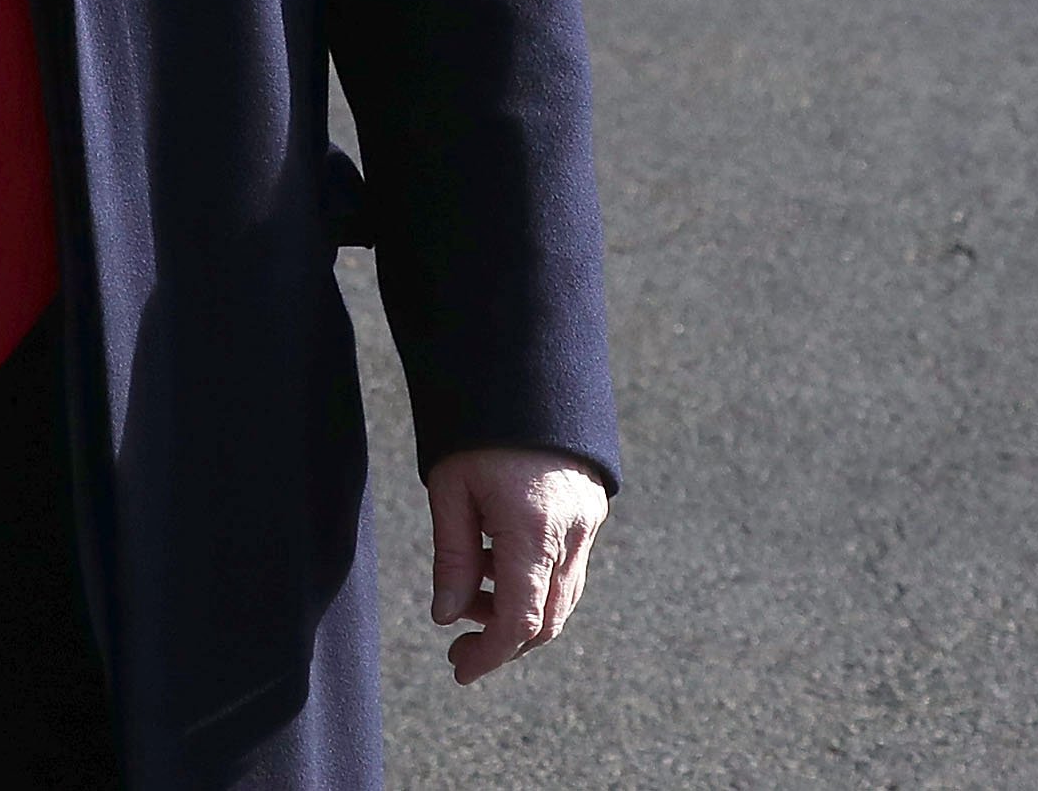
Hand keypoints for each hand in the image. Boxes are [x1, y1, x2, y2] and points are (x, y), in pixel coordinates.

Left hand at [426, 447, 607, 684]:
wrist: (525, 369)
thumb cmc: (477, 427)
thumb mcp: (450, 488)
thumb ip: (452, 556)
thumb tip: (446, 615)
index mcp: (534, 529)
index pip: (520, 620)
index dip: (491, 653)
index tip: (460, 668)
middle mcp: (573, 532)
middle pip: (548, 618)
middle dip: (504, 640)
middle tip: (459, 645)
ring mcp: (589, 522)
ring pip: (562, 596)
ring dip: (520, 612)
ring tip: (468, 597)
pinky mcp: (591, 510)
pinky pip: (569, 568)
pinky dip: (535, 583)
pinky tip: (495, 568)